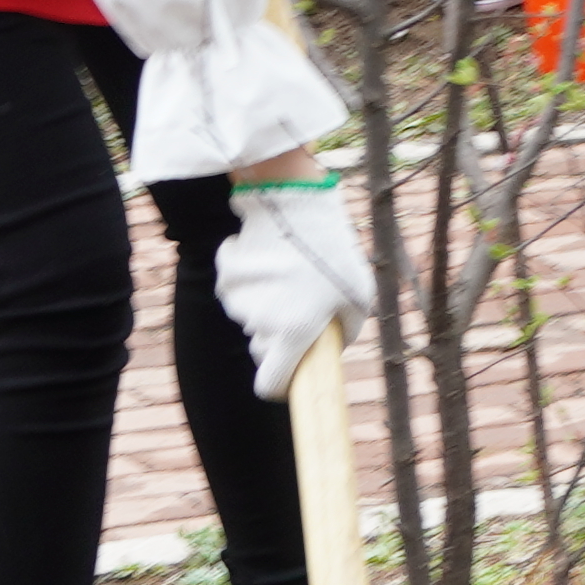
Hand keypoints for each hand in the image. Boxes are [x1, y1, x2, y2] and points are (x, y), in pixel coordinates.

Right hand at [214, 177, 373, 399]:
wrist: (292, 200)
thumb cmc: (332, 248)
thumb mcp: (359, 293)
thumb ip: (348, 329)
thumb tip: (334, 344)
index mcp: (291, 333)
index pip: (270, 385)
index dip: (281, 384)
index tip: (290, 375)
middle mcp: (258, 323)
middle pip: (263, 347)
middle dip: (281, 335)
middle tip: (303, 305)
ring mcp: (237, 300)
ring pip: (251, 317)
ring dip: (267, 304)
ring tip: (291, 272)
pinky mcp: (226, 275)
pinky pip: (240, 290)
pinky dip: (253, 281)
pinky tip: (272, 257)